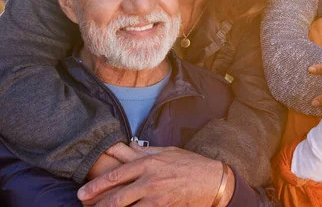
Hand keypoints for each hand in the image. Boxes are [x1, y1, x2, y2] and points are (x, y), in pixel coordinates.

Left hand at [78, 143, 232, 206]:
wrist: (213, 181)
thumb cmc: (191, 164)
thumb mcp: (167, 152)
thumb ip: (145, 151)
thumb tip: (126, 146)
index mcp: (149, 164)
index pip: (116, 175)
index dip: (96, 186)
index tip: (83, 192)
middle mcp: (150, 181)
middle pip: (116, 197)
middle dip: (97, 204)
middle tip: (85, 206)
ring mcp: (157, 198)